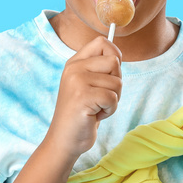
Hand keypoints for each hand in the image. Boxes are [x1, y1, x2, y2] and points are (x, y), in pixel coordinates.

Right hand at [46, 35, 122, 157]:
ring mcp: (77, 81)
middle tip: (101, 98)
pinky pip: (113, 98)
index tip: (110, 74)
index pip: (102, 43)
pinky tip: (95, 115)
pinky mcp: (82, 96)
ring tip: (96, 107)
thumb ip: (99, 69)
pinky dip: (110, 110)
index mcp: (75, 63)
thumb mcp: (87, 85)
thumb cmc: (82, 114)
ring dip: (113, 100)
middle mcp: (74, 68)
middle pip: (114, 62)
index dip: (115, 55)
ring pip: (117, 83)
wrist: (64, 140)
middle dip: (116, 83)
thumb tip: (118, 56)